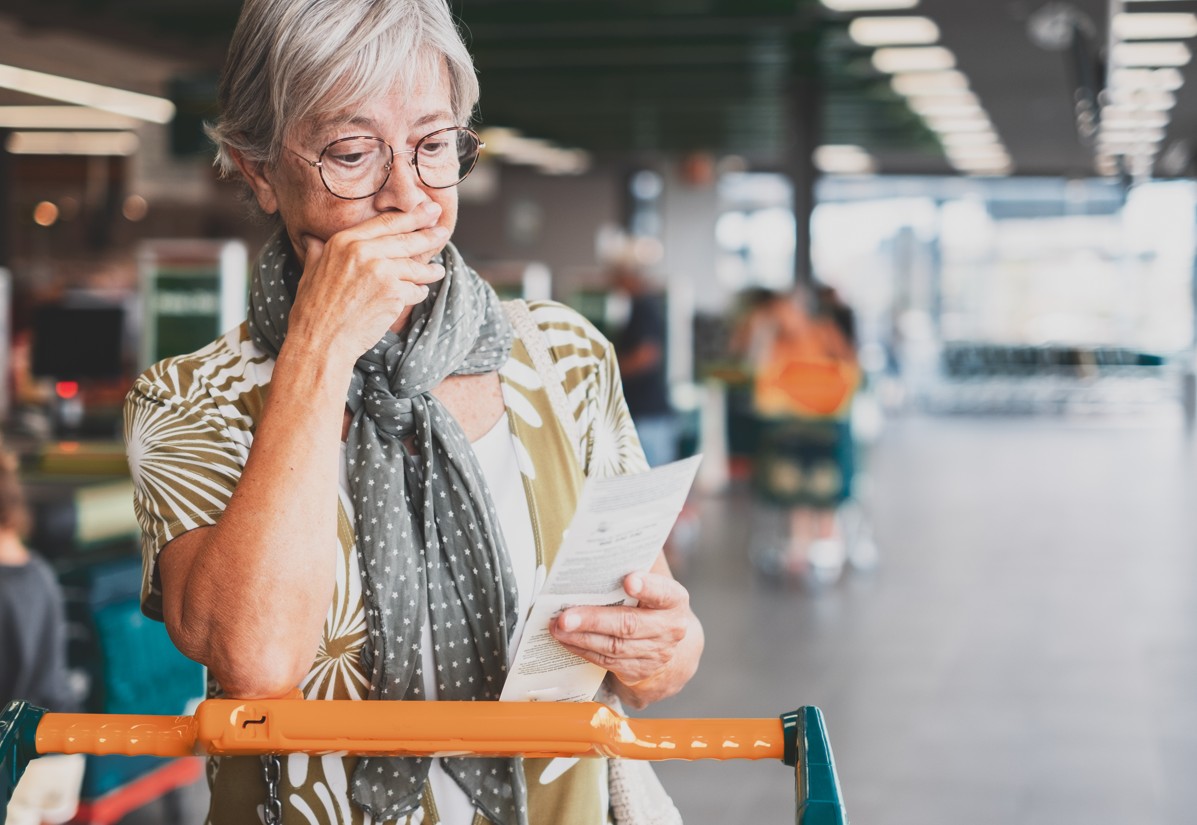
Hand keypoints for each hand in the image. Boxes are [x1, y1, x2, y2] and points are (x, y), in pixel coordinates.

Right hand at [287, 202, 448, 363]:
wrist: (321, 340)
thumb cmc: (313, 310)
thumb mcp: (310, 272)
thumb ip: (318, 252)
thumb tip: (311, 238)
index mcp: (344, 241)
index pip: (385, 222)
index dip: (410, 216)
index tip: (427, 210)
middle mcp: (363, 251)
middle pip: (406, 240)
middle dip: (428, 234)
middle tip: (443, 229)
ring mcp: (381, 271)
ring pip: (414, 267)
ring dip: (429, 270)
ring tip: (438, 270)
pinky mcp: (393, 293)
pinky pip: (415, 290)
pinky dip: (419, 293)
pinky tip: (421, 293)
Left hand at [549, 567, 700, 707]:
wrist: (668, 642)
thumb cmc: (651, 601)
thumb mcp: (652, 581)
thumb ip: (635, 564)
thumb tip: (600, 543)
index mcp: (674, 600)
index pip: (663, 592)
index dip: (647, 586)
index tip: (629, 579)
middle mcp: (669, 628)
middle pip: (629, 624)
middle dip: (593, 620)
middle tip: (565, 617)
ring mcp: (655, 653)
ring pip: (614, 647)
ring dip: (581, 638)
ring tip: (557, 628)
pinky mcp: (638, 670)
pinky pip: (607, 662)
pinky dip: (583, 650)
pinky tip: (566, 640)